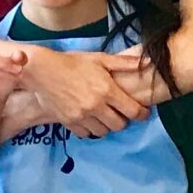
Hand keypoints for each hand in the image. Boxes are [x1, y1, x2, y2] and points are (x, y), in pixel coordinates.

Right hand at [18, 44, 148, 137]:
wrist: (42, 70)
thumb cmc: (73, 62)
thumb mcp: (100, 59)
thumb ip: (124, 63)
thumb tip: (149, 61)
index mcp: (107, 90)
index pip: (133, 111)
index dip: (142, 114)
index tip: (143, 113)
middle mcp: (96, 106)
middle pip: (119, 125)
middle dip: (123, 120)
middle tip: (121, 113)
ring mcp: (81, 116)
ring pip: (103, 132)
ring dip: (107, 126)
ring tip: (105, 116)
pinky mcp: (68, 122)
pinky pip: (86, 134)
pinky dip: (91, 129)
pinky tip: (90, 119)